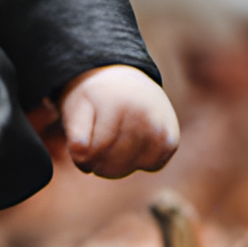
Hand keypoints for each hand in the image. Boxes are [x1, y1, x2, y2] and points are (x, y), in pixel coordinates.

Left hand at [32, 65, 179, 179]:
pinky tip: (131, 147)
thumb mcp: (77, 108)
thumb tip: (80, 156)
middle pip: (117, 162)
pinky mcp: (171, 138)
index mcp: (117, 104)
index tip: (80, 152)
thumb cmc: (95, 98)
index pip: (96, 151)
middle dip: (100, 165)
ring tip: (110, 149)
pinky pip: (153, 165)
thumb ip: (75, 134)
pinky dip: (140, 162)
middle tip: (94, 154)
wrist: (125, 80)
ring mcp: (161, 127)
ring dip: (119, 166)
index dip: (83, 159)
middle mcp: (144, 114)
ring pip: (134, 166)